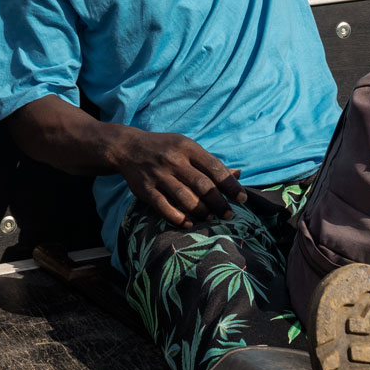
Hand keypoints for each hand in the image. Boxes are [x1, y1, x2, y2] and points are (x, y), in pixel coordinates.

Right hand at [108, 127, 245, 228]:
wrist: (127, 148)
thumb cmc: (165, 148)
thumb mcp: (187, 147)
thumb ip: (210, 162)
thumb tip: (238, 174)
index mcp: (187, 147)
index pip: (214, 167)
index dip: (230, 185)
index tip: (242, 199)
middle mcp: (173, 160)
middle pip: (202, 185)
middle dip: (219, 202)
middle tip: (229, 215)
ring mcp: (158, 175)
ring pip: (185, 197)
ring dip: (201, 211)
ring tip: (210, 218)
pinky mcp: (144, 189)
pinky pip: (164, 207)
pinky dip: (178, 217)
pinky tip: (189, 223)